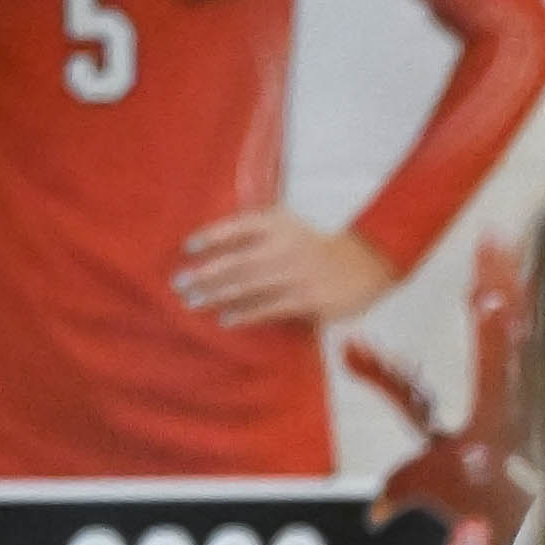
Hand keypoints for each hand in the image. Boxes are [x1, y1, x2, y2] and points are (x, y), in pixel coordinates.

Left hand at [176, 212, 393, 329]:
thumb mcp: (288, 225)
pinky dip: (245, 314)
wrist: (364, 263)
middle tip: (179, 284)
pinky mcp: (308, 301)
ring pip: (249, 287)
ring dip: (217, 295)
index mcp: (277, 225)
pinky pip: (270, 309)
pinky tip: (225, 319)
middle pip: (236, 262)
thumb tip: (216, 246)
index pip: (236, 227)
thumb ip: (257, 229)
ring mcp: (296, 276)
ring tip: (193, 302)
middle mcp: (284, 248)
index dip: (210, 237)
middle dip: (205, 274)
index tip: (187, 247)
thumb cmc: (317, 246)